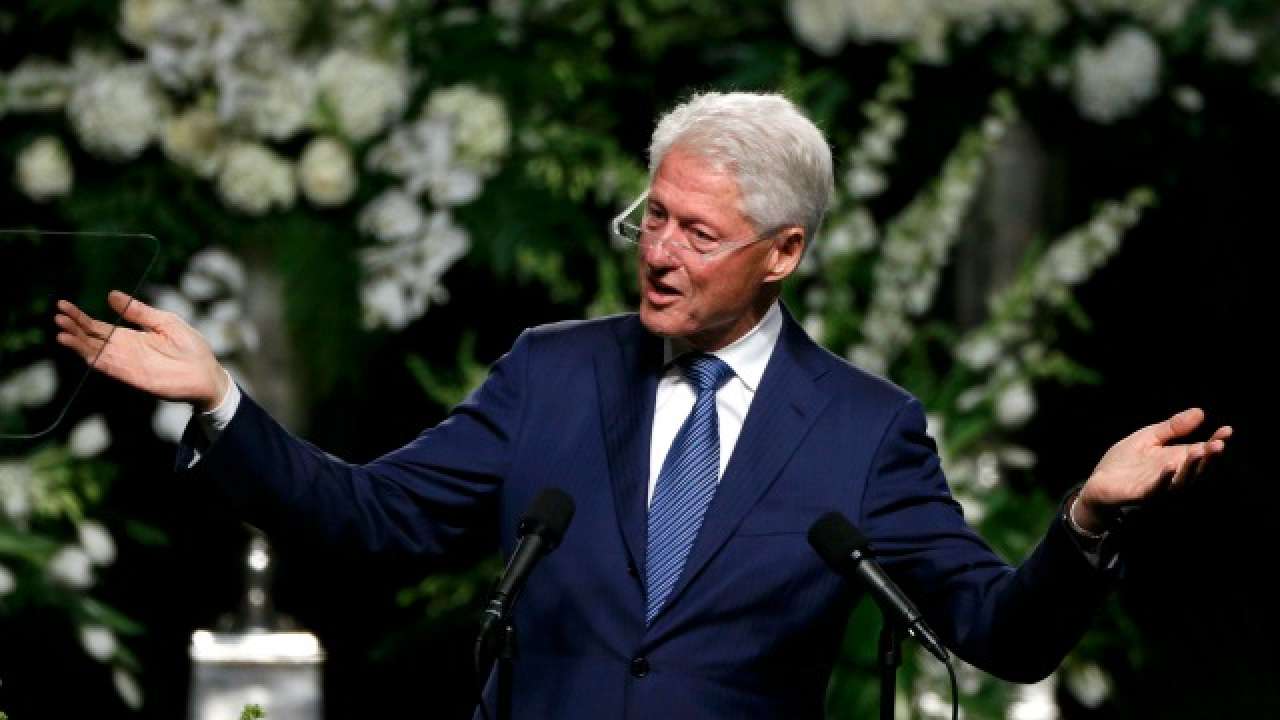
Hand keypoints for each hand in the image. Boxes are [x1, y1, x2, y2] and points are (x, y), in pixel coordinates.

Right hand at [55, 290, 230, 411]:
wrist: (206, 373)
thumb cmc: (190, 347)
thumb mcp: (165, 321)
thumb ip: (138, 311)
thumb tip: (111, 294)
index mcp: (129, 336)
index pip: (97, 326)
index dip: (80, 317)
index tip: (63, 305)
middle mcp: (124, 350)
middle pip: (91, 339)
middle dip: (74, 328)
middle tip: (58, 316)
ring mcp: (127, 364)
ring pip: (95, 353)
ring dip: (78, 344)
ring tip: (62, 333)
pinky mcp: (134, 376)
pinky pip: (110, 368)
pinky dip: (95, 360)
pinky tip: (83, 352)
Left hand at [1074, 408, 1232, 533]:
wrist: (1099, 482)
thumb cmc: (1126, 461)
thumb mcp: (1149, 437)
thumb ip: (1172, 427)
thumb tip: (1200, 412)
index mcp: (1177, 458)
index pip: (1202, 450)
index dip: (1216, 441)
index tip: (1228, 430)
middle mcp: (1173, 474)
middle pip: (1197, 467)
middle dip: (1209, 456)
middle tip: (1219, 444)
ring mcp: (1159, 486)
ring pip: (1181, 479)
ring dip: (1191, 466)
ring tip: (1199, 450)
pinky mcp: (1142, 494)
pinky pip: (1156, 489)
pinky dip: (1164, 479)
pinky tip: (1170, 466)